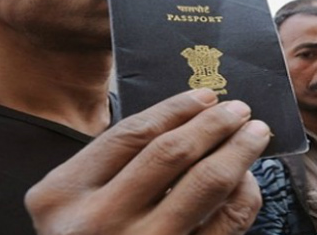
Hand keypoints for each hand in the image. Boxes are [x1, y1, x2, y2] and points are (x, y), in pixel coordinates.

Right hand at [25, 89, 270, 234]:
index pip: (131, 134)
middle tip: (239, 109)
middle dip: (213, 123)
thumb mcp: (77, 200)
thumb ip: (116, 165)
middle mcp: (96, 221)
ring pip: (206, 182)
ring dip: (238, 149)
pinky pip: (228, 220)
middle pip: (171, 152)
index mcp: (61, 194)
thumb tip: (194, 119)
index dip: (176, 109)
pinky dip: (244, 193)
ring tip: (254, 133)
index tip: (206, 96)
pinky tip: (247, 179)